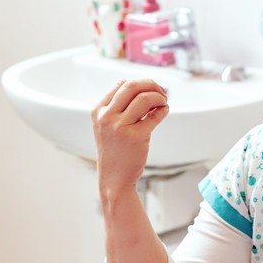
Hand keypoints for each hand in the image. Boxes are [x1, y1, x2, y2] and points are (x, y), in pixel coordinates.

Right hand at [91, 78, 169, 195]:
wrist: (114, 178)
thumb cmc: (114, 151)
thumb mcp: (107, 126)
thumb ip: (119, 108)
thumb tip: (145, 90)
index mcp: (98, 111)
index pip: (121, 84)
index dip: (139, 84)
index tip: (149, 90)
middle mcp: (106, 117)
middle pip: (132, 86)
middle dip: (151, 84)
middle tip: (162, 92)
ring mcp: (120, 127)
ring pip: (144, 98)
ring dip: (159, 96)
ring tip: (163, 102)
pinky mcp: (135, 137)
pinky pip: (154, 116)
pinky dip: (163, 110)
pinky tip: (164, 111)